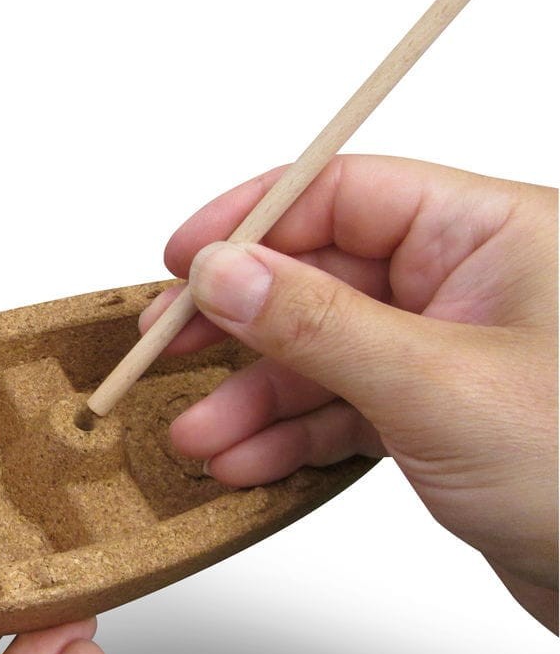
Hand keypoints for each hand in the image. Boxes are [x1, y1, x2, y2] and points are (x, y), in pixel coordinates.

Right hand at [141, 155, 557, 630]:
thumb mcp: (434, 386)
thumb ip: (318, 324)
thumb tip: (224, 271)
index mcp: (488, 234)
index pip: (344, 192)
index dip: (253, 220)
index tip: (183, 258)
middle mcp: (464, 283)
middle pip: (317, 276)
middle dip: (238, 325)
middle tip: (166, 349)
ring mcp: (443, 351)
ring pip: (320, 354)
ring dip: (253, 398)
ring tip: (197, 437)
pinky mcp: (433, 415)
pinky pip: (341, 409)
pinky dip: (290, 436)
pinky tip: (247, 461)